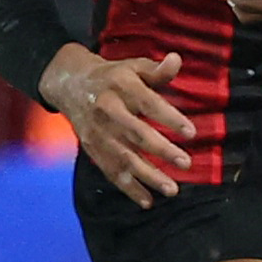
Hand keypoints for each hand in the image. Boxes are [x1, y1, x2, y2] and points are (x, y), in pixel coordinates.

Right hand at [41, 45, 195, 205]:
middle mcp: (109, 111)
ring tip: (173, 190)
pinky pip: (111, 171)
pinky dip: (129, 188)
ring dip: (149, 176)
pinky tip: (147, 201)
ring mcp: (99, 133)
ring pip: (125, 158)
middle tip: (187, 163)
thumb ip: (156, 70)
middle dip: (162, 150)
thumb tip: (177, 60)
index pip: (148, 103)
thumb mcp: (133, 67)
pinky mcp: (93, 149)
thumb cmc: (112, 76)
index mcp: (121, 87)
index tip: (192, 132)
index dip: (170, 118)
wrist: (70, 84)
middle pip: (137, 134)